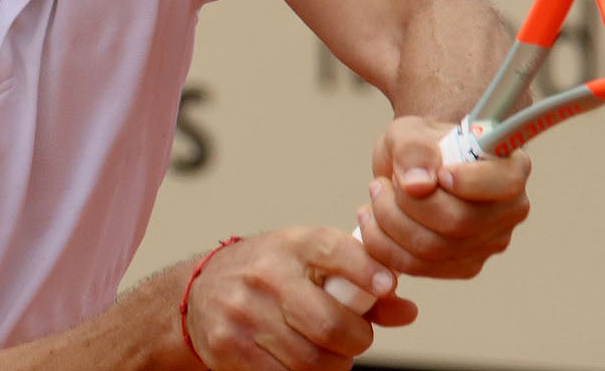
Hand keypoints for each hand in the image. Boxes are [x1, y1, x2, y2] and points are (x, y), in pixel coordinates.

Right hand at [181, 229, 417, 369]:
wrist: (199, 291)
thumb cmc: (266, 274)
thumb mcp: (308, 263)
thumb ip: (359, 284)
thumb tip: (406, 310)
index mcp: (290, 245)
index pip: (332, 249)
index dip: (365, 270)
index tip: (386, 287)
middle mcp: (265, 274)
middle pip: (330, 324)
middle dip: (356, 340)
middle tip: (353, 338)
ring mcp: (244, 312)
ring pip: (311, 360)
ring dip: (333, 364)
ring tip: (328, 353)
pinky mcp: (230, 347)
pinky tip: (300, 363)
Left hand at [358, 116, 531, 278]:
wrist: (412, 170)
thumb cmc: (419, 147)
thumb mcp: (410, 132)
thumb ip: (414, 149)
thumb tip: (418, 185)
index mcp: (510, 167)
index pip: (503, 183)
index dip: (468, 181)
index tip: (437, 173)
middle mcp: (508, 210)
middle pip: (458, 221)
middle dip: (406, 203)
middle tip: (380, 183)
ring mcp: (489, 243)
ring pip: (433, 249)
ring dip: (388, 223)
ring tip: (375, 196)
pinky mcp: (462, 266)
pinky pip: (418, 267)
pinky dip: (384, 246)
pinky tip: (371, 221)